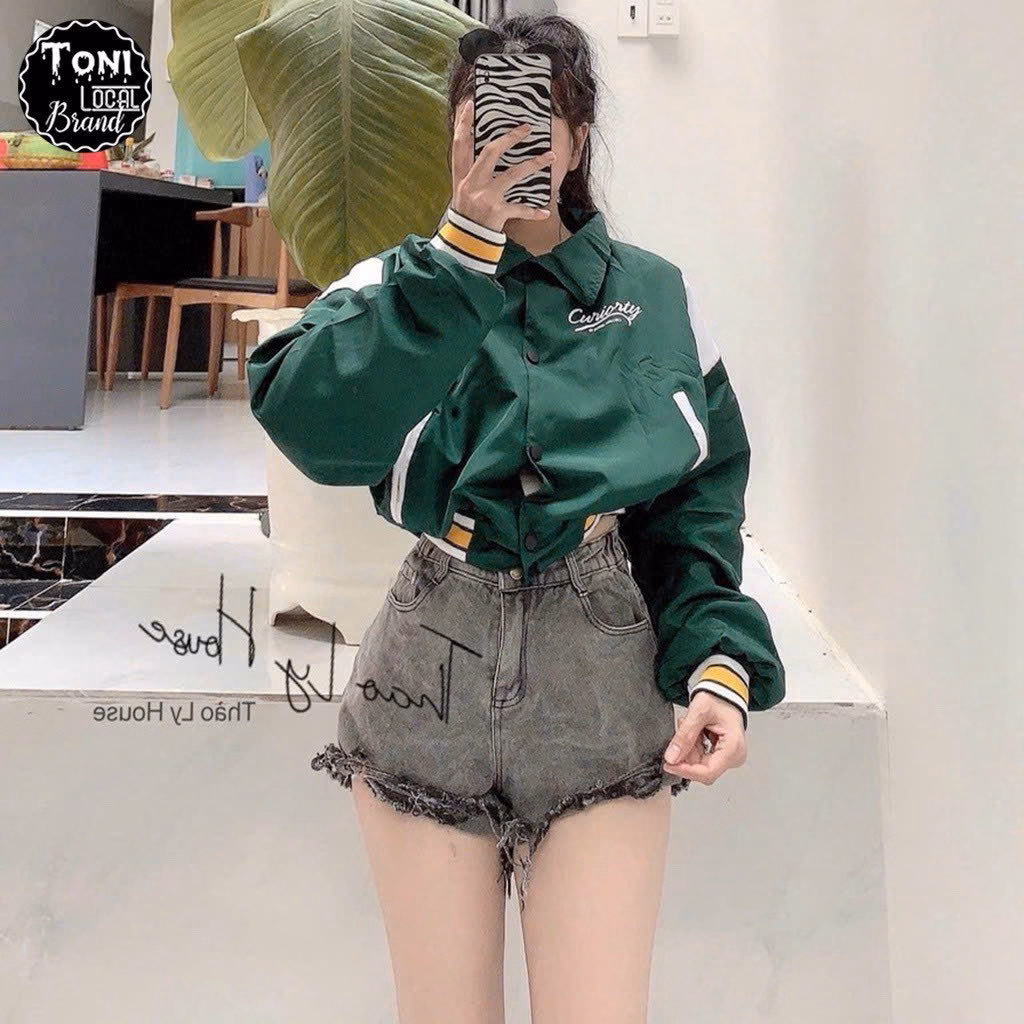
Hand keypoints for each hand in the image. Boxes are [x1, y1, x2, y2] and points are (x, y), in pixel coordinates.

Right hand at [450, 98, 554, 232]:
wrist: (465, 244)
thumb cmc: (467, 215)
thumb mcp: (463, 191)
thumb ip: (472, 172)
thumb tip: (488, 149)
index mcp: (461, 177)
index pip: (460, 145)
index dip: (463, 124)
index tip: (470, 104)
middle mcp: (472, 185)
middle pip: (490, 153)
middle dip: (509, 138)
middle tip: (527, 128)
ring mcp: (485, 199)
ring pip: (512, 175)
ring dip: (534, 164)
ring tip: (551, 156)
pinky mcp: (497, 214)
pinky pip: (519, 209)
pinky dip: (533, 211)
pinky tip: (545, 211)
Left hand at [662, 692, 746, 784]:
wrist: (725, 692)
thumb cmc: (719, 699)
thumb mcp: (698, 712)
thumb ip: (684, 735)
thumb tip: (672, 757)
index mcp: (733, 747)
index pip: (708, 772)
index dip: (686, 771)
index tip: (669, 764)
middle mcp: (734, 756)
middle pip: (703, 769)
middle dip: (686, 754)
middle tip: (681, 730)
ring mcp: (729, 757)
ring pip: (699, 764)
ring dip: (689, 747)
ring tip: (689, 725)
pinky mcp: (722, 755)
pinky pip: (701, 758)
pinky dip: (693, 746)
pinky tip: (694, 731)